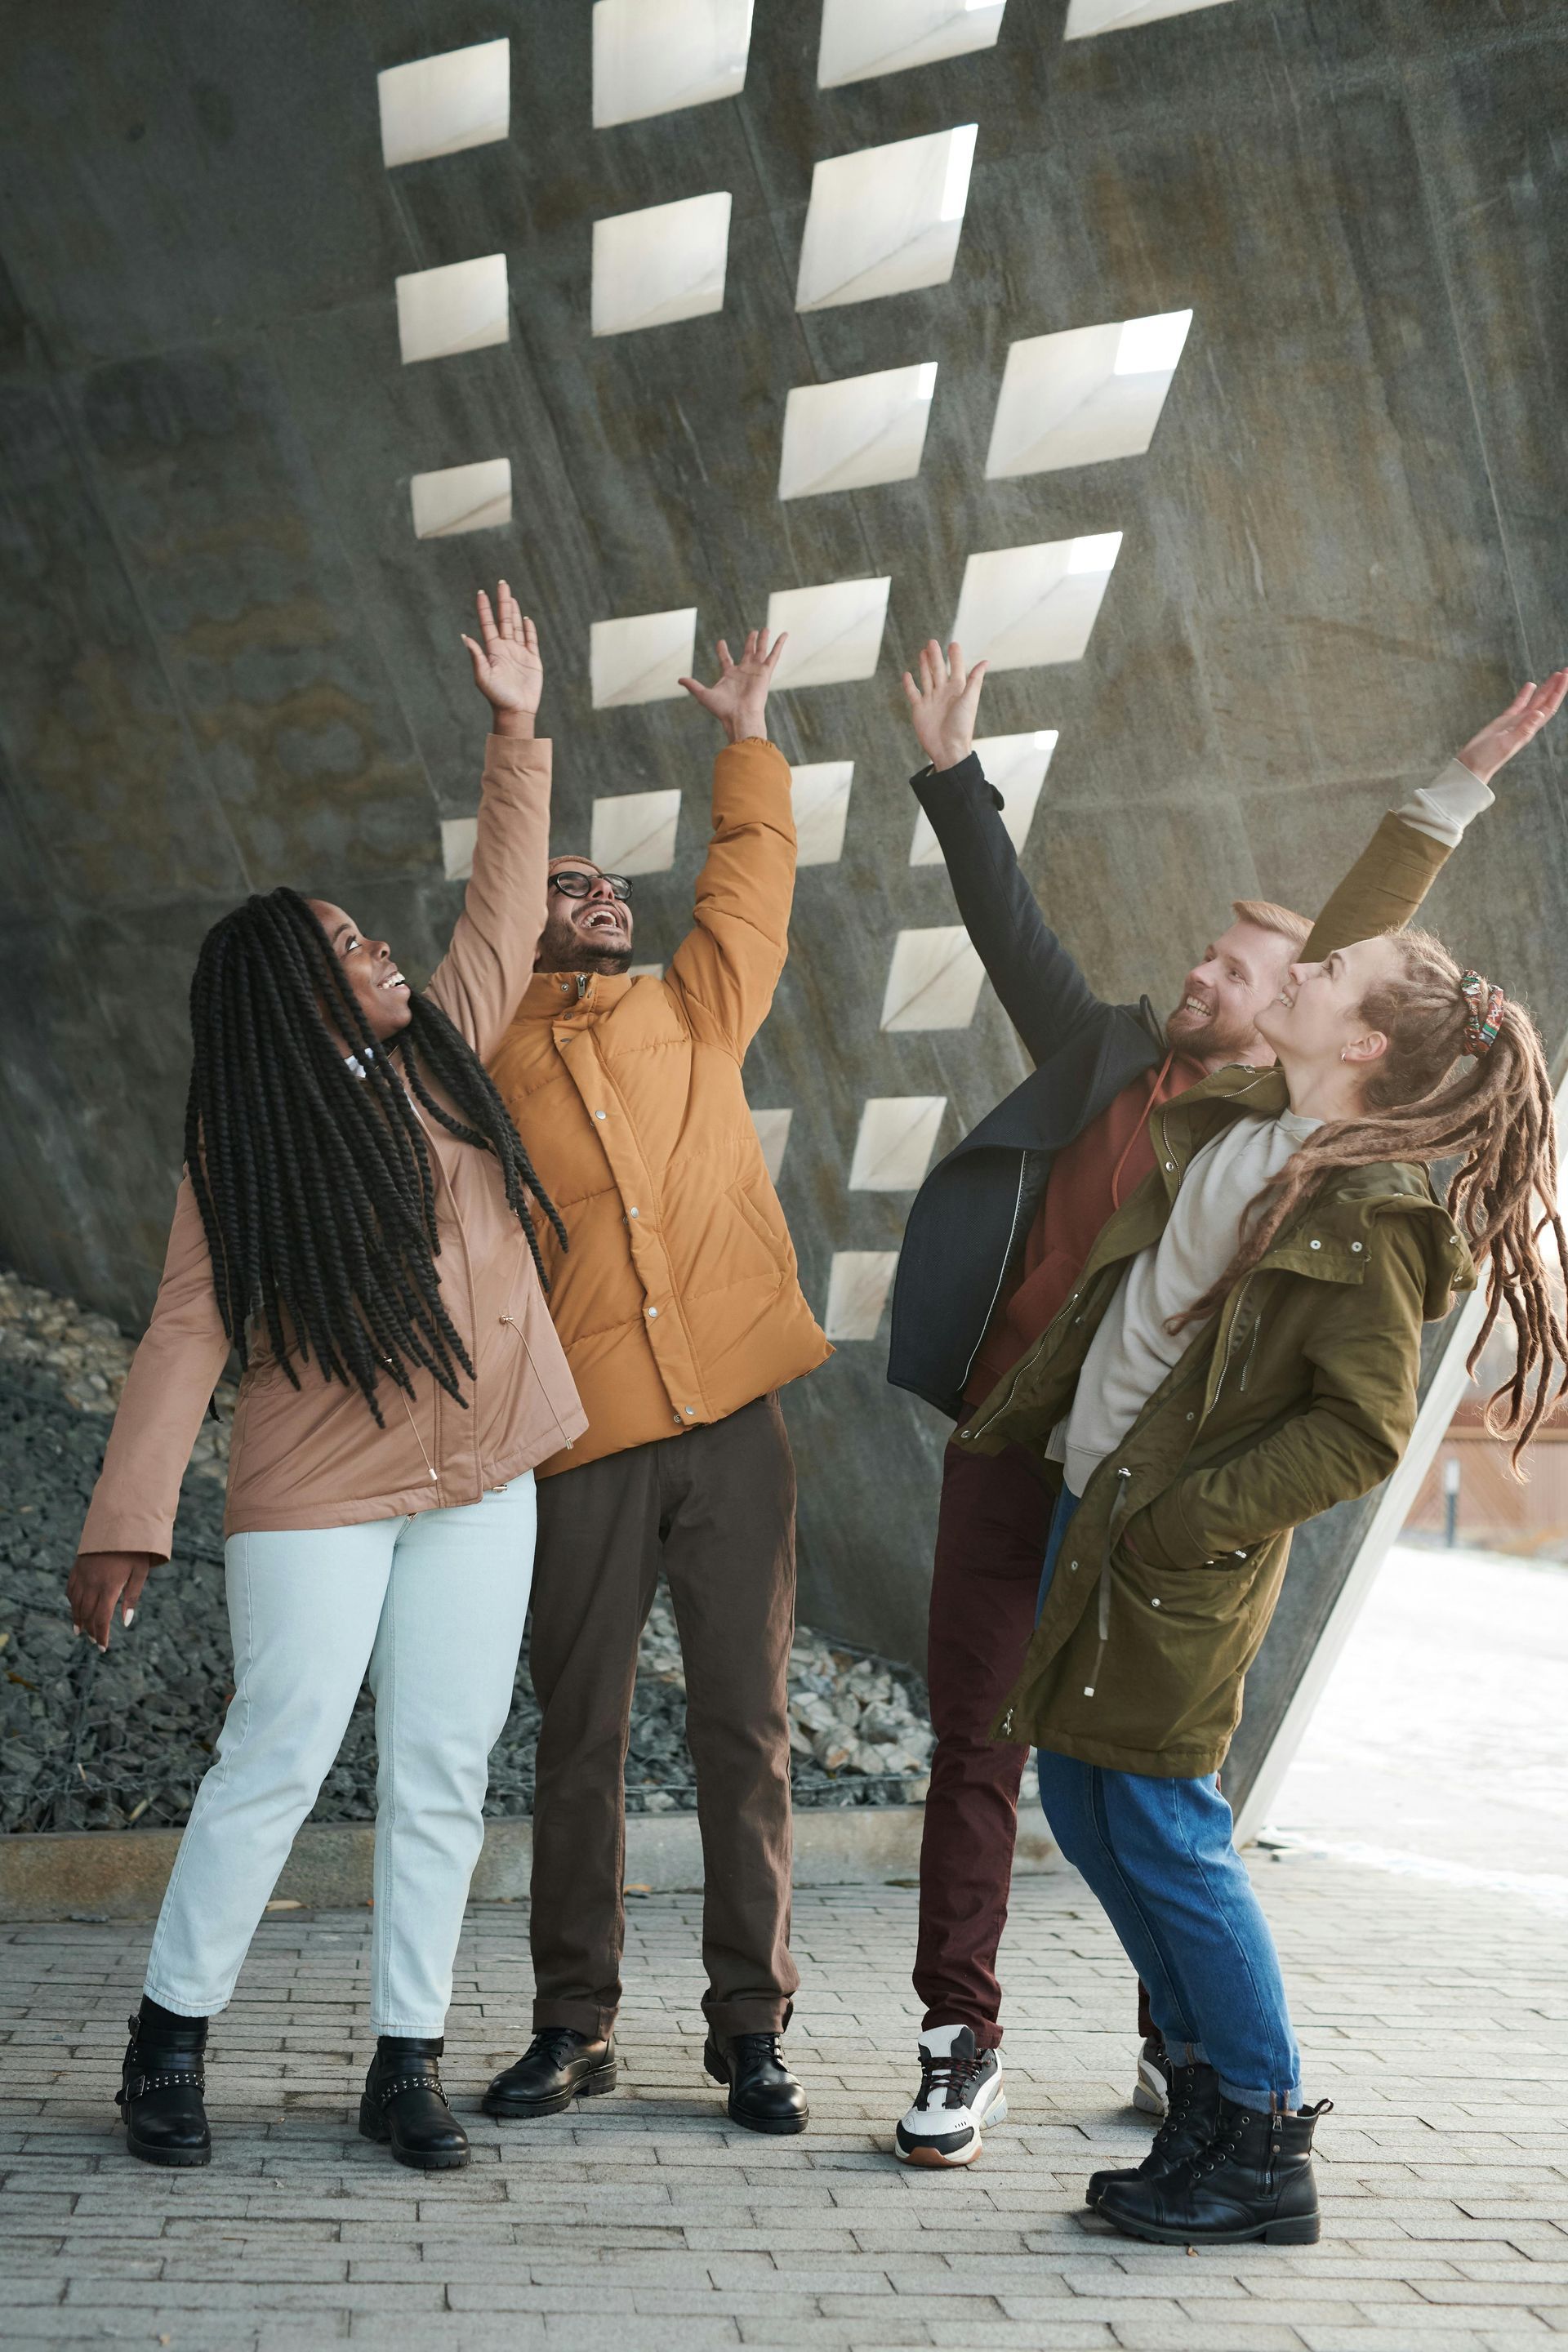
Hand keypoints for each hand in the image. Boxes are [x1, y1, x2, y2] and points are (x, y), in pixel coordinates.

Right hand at [68, 1551, 153, 1652]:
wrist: (119, 1523)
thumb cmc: (135, 1550)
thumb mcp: (140, 1573)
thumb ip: (132, 1597)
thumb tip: (124, 1622)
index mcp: (109, 1587)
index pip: (101, 1619)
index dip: (101, 1635)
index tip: (103, 1647)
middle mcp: (92, 1583)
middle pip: (87, 1614)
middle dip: (90, 1630)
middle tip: (94, 1641)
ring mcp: (82, 1576)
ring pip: (76, 1604)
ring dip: (78, 1619)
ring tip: (80, 1631)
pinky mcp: (77, 1568)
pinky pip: (70, 1590)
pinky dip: (72, 1602)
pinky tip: (75, 1609)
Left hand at [462, 583, 541, 739]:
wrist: (516, 711)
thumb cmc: (497, 696)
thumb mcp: (483, 676)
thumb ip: (476, 656)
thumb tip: (465, 636)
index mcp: (493, 650)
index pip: (488, 624)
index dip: (484, 608)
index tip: (480, 592)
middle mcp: (505, 649)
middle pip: (504, 620)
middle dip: (502, 602)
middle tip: (501, 583)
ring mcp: (520, 653)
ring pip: (517, 627)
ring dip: (514, 611)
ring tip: (511, 596)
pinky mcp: (533, 660)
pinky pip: (531, 640)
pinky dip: (529, 629)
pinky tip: (526, 618)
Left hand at [678, 629, 785, 744]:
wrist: (740, 716)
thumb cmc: (723, 709)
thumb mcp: (703, 695)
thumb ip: (693, 685)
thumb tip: (679, 679)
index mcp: (730, 675)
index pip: (726, 659)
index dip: (723, 650)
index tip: (721, 642)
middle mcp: (744, 672)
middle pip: (748, 652)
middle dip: (750, 642)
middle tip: (753, 632)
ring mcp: (755, 671)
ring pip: (760, 651)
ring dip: (763, 640)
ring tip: (765, 628)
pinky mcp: (765, 673)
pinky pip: (774, 655)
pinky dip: (779, 644)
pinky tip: (784, 634)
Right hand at [901, 639, 988, 773]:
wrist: (948, 748)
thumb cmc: (962, 726)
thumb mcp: (970, 699)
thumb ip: (975, 679)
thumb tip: (985, 660)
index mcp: (958, 690)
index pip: (956, 668)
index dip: (955, 656)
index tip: (953, 644)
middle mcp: (944, 693)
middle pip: (938, 670)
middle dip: (935, 656)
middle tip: (932, 642)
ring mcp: (931, 700)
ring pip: (926, 678)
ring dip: (924, 665)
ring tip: (922, 652)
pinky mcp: (919, 709)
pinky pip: (913, 693)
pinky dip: (909, 684)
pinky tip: (907, 674)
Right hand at [1457, 668, 1567, 783]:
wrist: (1473, 765)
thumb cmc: (1488, 758)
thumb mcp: (1506, 743)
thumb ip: (1522, 729)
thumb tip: (1539, 713)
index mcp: (1530, 729)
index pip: (1549, 706)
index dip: (1558, 691)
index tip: (1566, 676)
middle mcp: (1527, 724)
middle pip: (1546, 701)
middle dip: (1557, 686)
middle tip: (1565, 670)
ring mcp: (1516, 722)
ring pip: (1535, 701)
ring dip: (1546, 689)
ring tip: (1555, 675)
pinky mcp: (1505, 721)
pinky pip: (1519, 704)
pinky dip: (1526, 694)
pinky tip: (1530, 685)